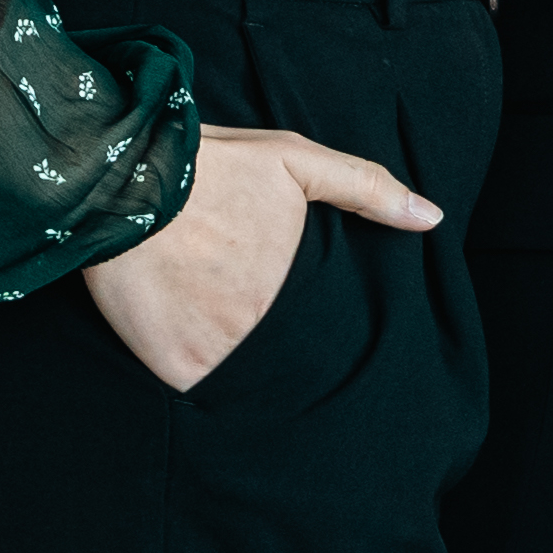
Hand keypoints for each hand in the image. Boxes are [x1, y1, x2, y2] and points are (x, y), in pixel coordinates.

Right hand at [82, 124, 438, 388]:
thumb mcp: (295, 161)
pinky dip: (206, 386)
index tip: (317, 329)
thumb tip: (432, 218)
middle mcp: (263, 325)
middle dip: (289, 354)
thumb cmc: (211, 167)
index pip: (327, 328)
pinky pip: (200, 392)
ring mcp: (219, 350)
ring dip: (248, 376)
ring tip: (243, 357)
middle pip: (288, 356)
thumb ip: (367, 189)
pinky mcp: (175, 365)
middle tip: (265, 332)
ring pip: (248, 379)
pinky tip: (205, 366)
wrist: (120, 180)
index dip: (324, 332)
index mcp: (298, 285)